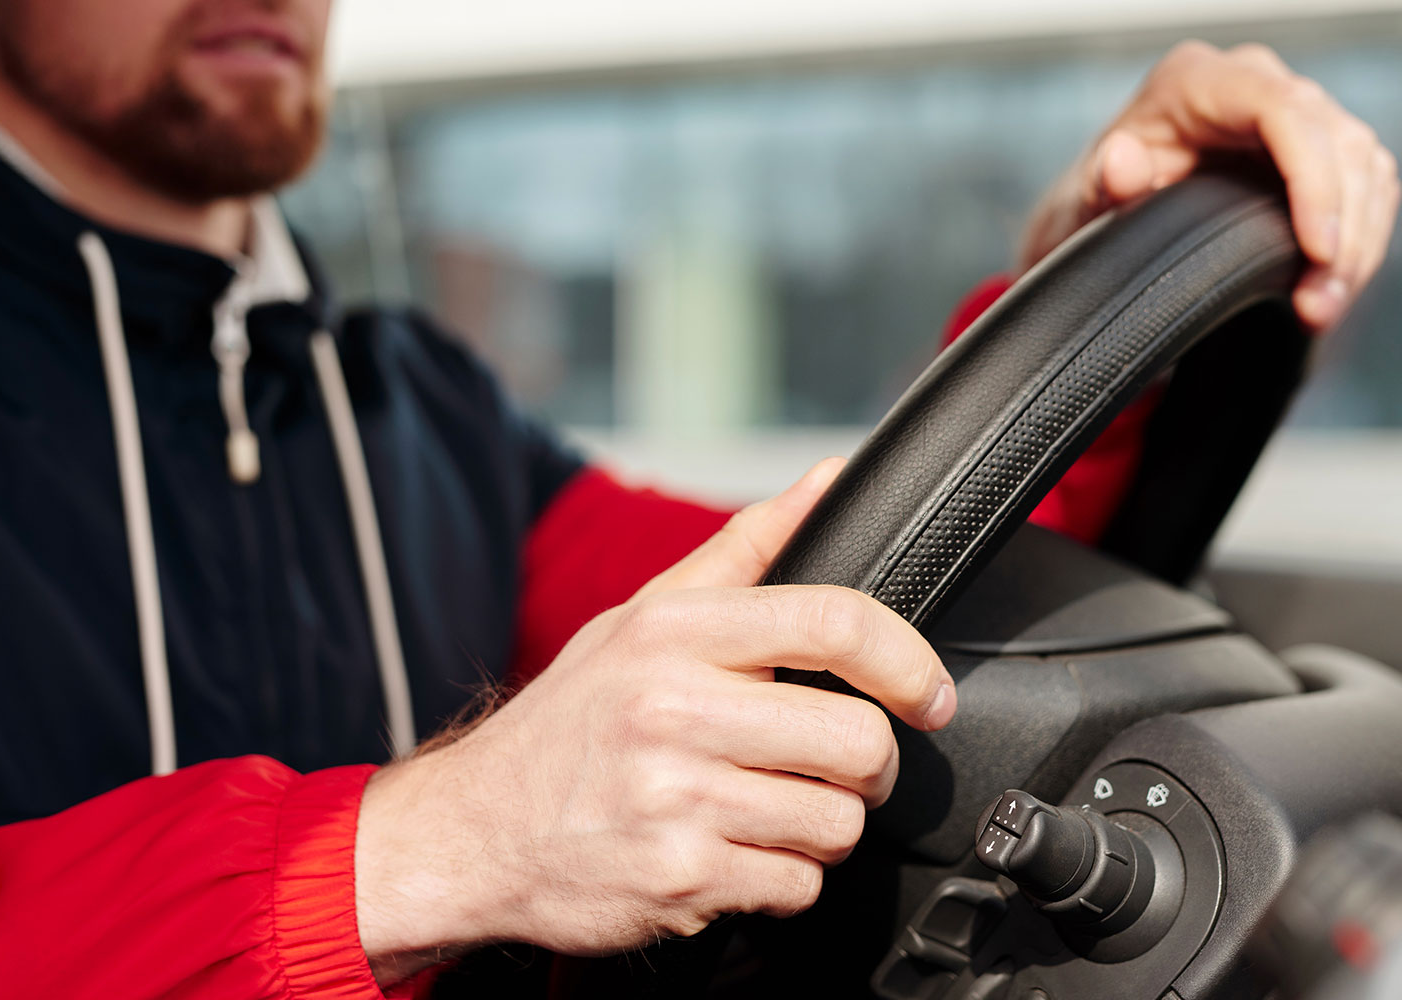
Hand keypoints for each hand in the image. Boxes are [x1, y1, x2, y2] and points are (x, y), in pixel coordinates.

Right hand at [351, 459, 956, 982]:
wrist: (472, 830)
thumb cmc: (572, 722)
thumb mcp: (642, 617)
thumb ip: (746, 550)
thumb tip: (828, 477)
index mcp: (672, 631)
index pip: (834, 622)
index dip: (907, 661)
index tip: (930, 693)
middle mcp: (671, 708)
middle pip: (857, 740)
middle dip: (868, 766)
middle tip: (836, 767)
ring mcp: (675, 797)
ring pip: (836, 822)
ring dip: (822, 827)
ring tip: (768, 810)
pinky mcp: (679, 877)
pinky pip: (796, 885)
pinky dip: (781, 879)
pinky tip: (733, 853)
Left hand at [1019, 41, 1400, 331]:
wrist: (1106, 211)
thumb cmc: (1096, 202)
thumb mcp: (1083, 202)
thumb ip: (1100, 185)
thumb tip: (1120, 161)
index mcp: (1195, 82)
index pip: (1284, 110)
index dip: (1314, 179)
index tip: (1316, 249)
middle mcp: (1252, 84)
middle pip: (1338, 142)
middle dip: (1342, 231)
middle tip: (1317, 305)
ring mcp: (1291, 112)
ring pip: (1363, 168)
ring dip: (1357, 246)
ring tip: (1320, 311)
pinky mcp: (1317, 148)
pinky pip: (1365, 187)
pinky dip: (1360, 243)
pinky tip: (1332, 290)